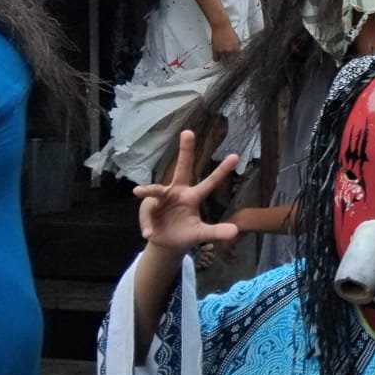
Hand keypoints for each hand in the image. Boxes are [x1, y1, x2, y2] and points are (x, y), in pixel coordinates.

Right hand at [134, 131, 240, 254]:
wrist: (166, 242)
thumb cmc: (185, 232)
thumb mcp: (201, 234)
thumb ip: (216, 231)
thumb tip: (235, 232)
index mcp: (193, 196)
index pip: (210, 182)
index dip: (221, 170)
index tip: (235, 156)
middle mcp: (178, 192)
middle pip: (182, 168)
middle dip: (186, 151)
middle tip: (189, 131)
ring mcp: (162, 198)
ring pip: (155, 191)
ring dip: (148, 190)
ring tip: (138, 191)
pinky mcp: (148, 209)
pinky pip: (147, 215)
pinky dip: (148, 226)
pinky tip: (149, 234)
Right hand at [210, 24, 240, 62]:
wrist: (221, 27)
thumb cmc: (230, 32)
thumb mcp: (237, 39)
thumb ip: (238, 47)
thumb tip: (238, 53)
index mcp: (236, 48)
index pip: (237, 59)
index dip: (237, 63)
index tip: (236, 65)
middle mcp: (229, 51)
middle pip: (230, 62)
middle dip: (231, 65)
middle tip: (230, 67)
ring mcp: (222, 51)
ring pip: (223, 62)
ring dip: (224, 63)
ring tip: (225, 64)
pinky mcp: (215, 50)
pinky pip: (216, 59)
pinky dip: (217, 59)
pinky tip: (218, 58)